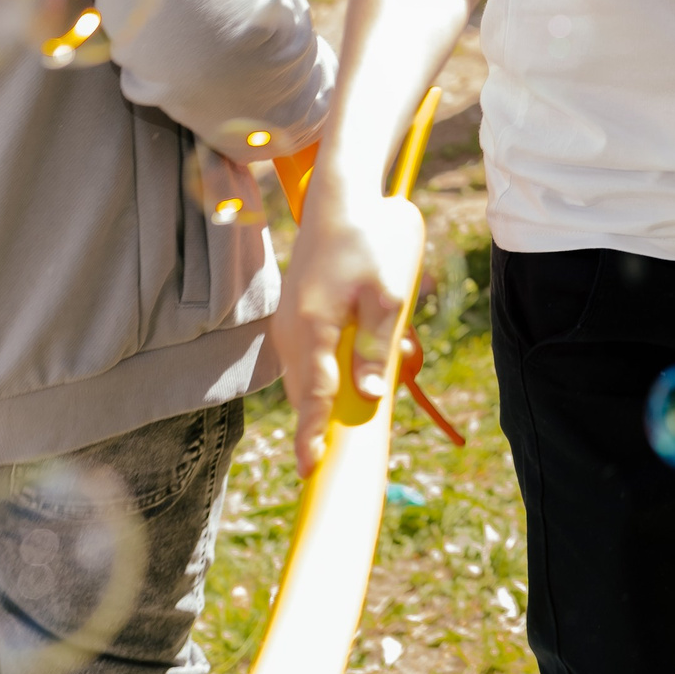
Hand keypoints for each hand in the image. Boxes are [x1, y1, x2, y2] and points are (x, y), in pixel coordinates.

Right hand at [272, 188, 426, 474]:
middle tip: (324, 460)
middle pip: (304, 393)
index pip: (314, 395)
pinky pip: (304, 359)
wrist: (337, 203)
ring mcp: (287, 323)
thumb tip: (371, 394)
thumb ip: (376, 346)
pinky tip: (344, 372)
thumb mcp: (386, 295)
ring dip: (321, 399)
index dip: (311, 435)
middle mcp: (292, 330)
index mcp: (313, 328)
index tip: (309, 470)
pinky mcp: (292, 317)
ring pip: (303, 377)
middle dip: (316, 425)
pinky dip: (319, 376)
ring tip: (336, 416)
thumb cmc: (367, 244)